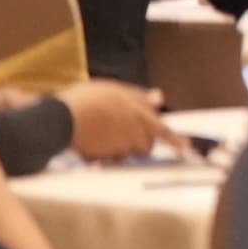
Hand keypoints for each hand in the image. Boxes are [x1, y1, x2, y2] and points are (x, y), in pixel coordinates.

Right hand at [56, 79, 179, 162]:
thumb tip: (160, 98)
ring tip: (99, 133)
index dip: (175, 140)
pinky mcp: (107, 157)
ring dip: (119, 147)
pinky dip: (102, 153)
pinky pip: (109, 158)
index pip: (163, 129)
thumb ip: (138, 97)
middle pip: (145, 143)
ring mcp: (121, 146)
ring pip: (127, 152)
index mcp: (140, 113)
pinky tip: (88, 140)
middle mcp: (135, 132)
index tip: (186, 148)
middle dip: (138, 141)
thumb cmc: (85, 99)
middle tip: (119, 130)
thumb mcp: (113, 90)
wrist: (61, 118)